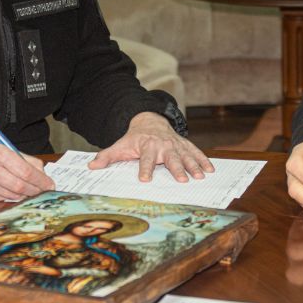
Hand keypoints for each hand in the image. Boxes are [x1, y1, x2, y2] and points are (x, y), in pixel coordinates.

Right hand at [0, 140, 54, 202]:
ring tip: (30, 191)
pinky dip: (11, 196)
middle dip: (36, 190)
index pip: (25, 170)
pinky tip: (12, 191)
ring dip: (25, 194)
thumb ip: (23, 159)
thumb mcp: (1, 147)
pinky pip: (3, 198)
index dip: (40, 180)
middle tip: (44, 191)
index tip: (50, 184)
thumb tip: (42, 172)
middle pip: (20, 185)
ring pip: (13, 194)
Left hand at [89, 111, 214, 181]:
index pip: (146, 160)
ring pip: (186, 155)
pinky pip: (195, 152)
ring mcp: (176, 145)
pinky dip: (203, 160)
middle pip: (170, 158)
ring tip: (200, 176)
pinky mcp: (184, 145)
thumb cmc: (134, 138)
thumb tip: (92, 166)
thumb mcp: (120, 145)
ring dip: (194, 165)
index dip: (145, 169)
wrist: (149, 121)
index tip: (145, 179)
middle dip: (176, 168)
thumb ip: (107, 157)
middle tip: (182, 180)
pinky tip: (210, 169)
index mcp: (147, 146)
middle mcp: (163, 145)